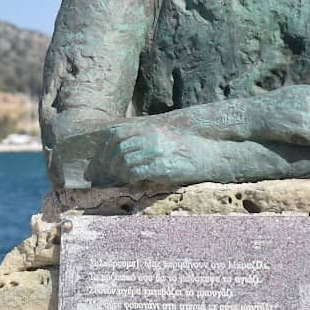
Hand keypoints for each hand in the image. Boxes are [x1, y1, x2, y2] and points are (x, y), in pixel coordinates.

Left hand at [93, 125, 219, 185]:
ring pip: (125, 161)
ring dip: (119, 171)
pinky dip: (129, 178)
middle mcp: (151, 138)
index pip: (117, 133)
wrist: (207, 154)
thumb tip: (120, 147)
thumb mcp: (161, 136)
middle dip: (110, 161)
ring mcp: (156, 152)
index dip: (106, 146)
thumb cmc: (183, 147)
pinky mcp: (161, 167)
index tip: (102, 156)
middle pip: (118, 148)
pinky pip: (136, 172)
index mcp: (149, 129)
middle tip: (109, 170)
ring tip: (120, 177)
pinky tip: (132, 181)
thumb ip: (143, 138)